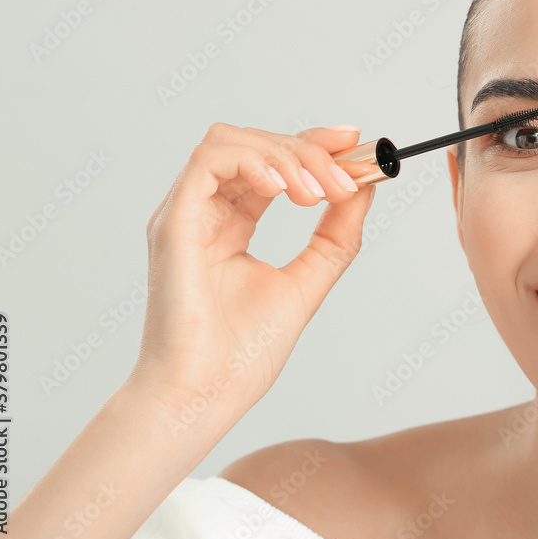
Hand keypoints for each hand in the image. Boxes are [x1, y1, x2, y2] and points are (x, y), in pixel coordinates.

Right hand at [129, 122, 373, 416]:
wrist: (204, 397)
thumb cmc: (241, 355)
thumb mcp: (306, 283)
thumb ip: (334, 237)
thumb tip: (363, 190)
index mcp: (231, 225)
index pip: (271, 162)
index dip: (312, 144)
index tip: (354, 141)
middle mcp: (205, 213)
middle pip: (255, 144)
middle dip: (309, 151)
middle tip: (347, 179)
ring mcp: (186, 214)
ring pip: (230, 141)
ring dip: (284, 155)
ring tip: (316, 193)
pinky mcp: (173, 222)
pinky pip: (208, 162)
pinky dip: (253, 162)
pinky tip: (283, 190)